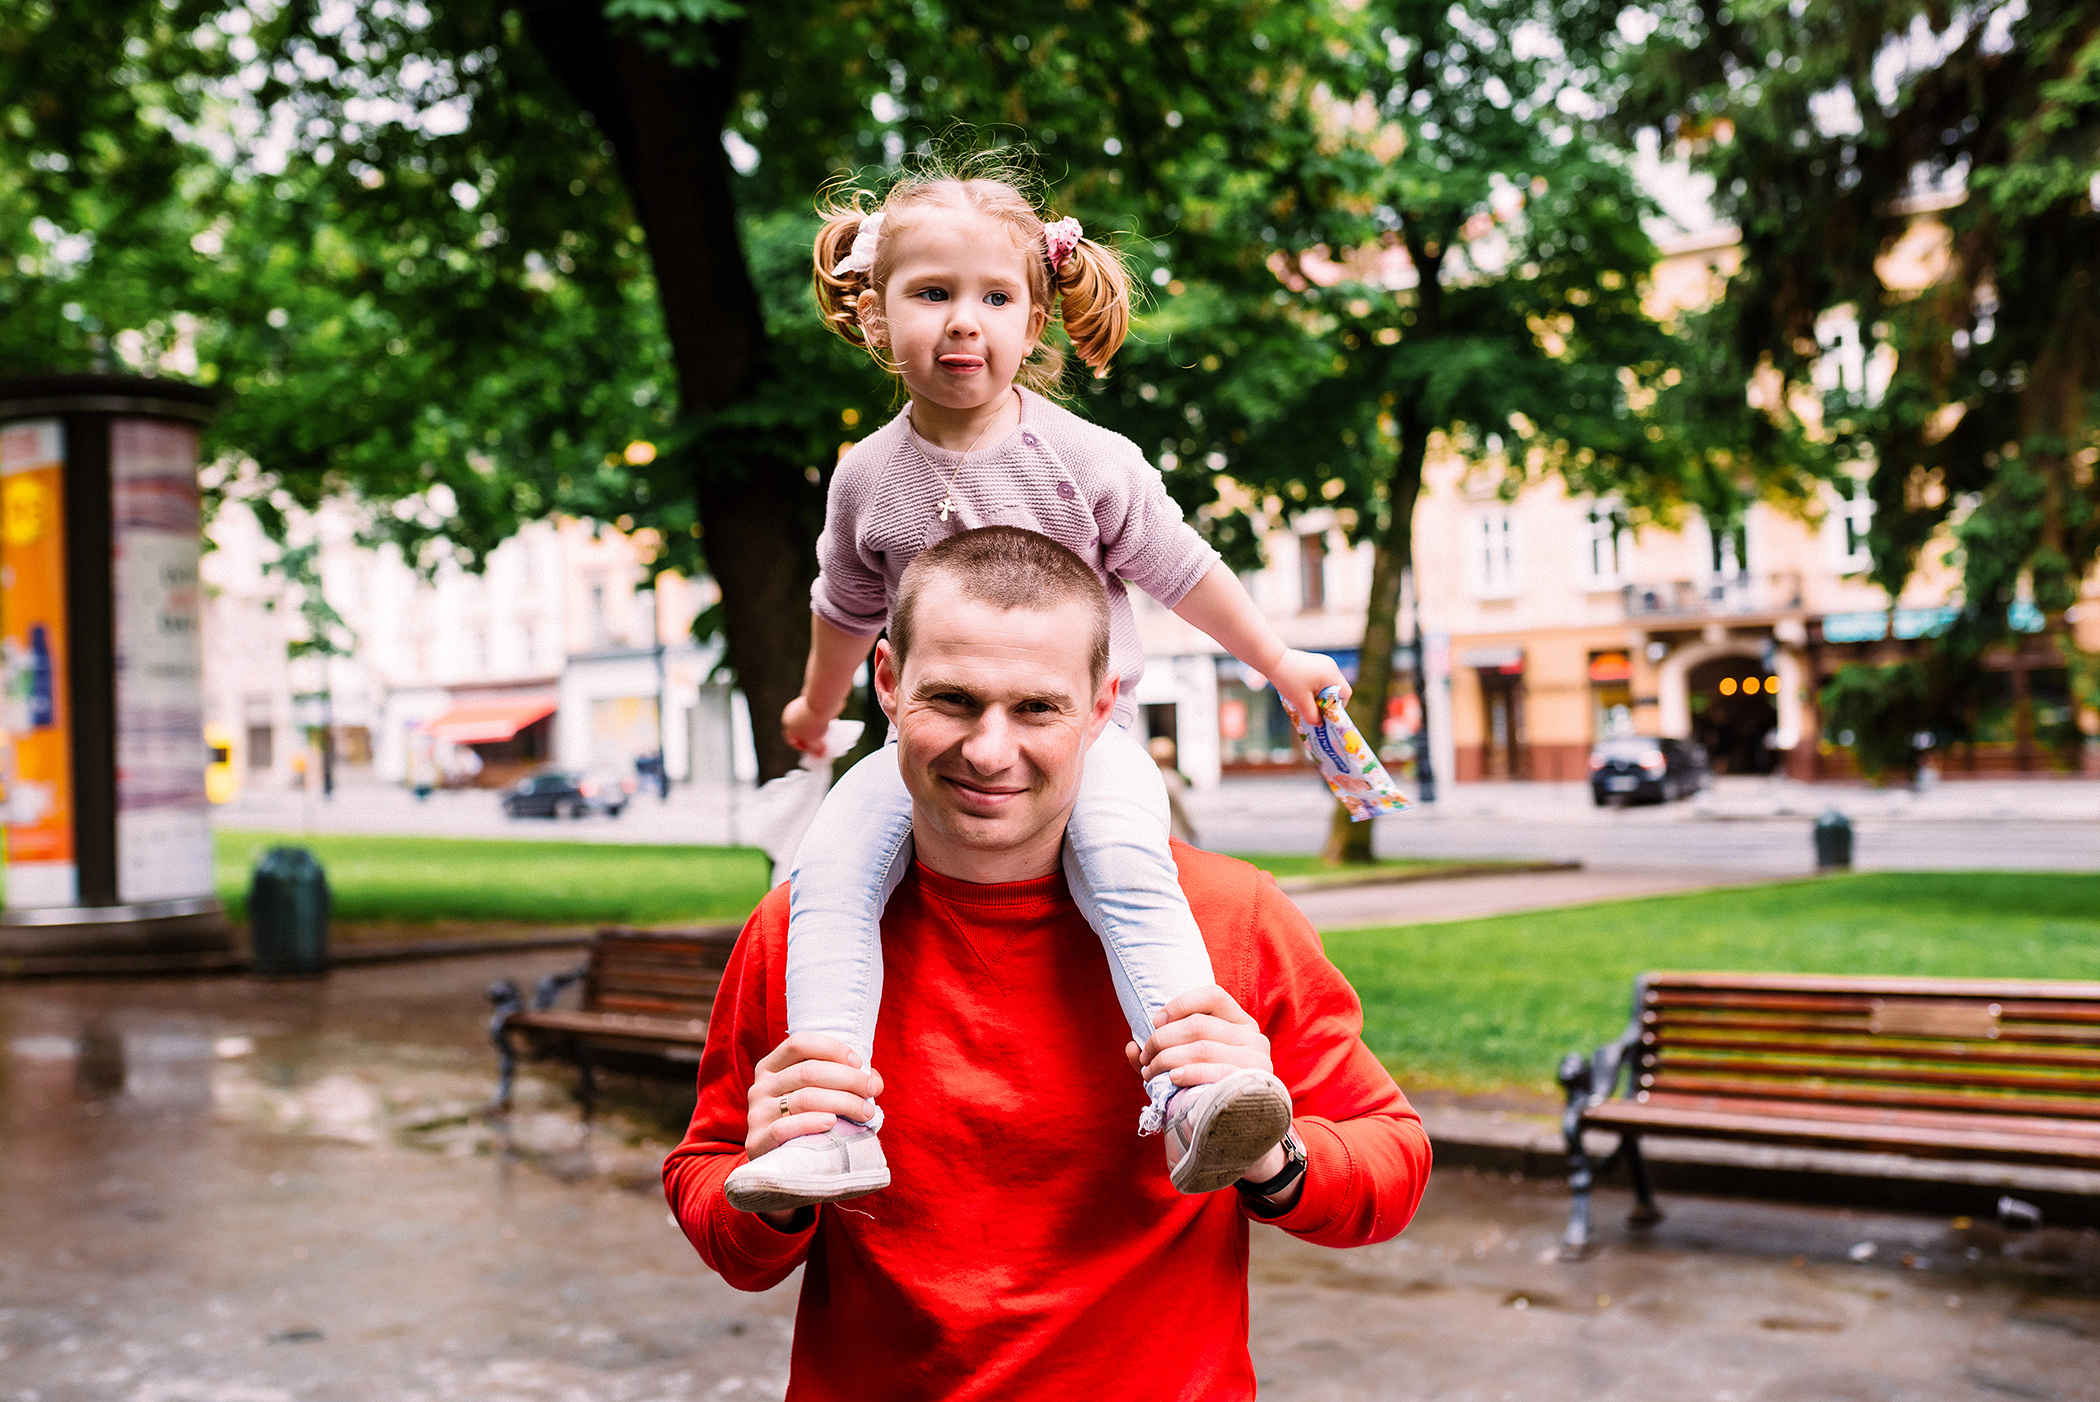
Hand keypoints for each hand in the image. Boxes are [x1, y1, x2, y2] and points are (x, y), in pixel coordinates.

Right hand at [742, 1034, 881, 1229]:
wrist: (783, 1170)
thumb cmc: (809, 1125)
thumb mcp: (822, 1097)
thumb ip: (846, 1083)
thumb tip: (875, 1081)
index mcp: (772, 1067)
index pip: (799, 1043)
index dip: (832, 1049)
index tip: (859, 1064)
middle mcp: (760, 1087)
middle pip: (808, 1071)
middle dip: (848, 1079)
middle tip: (871, 1092)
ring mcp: (756, 1114)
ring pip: (804, 1098)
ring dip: (842, 1102)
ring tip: (865, 1112)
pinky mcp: (757, 1142)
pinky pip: (784, 1128)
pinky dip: (812, 1122)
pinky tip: (832, 1123)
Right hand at [781, 694, 836, 754]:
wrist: (823, 700)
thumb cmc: (814, 722)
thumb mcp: (814, 741)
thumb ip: (815, 749)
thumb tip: (818, 754)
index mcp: (788, 723)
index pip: (791, 739)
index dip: (801, 747)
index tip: (812, 751)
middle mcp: (793, 714)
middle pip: (802, 730)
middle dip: (812, 738)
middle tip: (821, 744)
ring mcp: (803, 706)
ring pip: (811, 722)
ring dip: (820, 729)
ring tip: (829, 735)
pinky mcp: (815, 701)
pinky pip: (819, 714)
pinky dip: (824, 720)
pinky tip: (833, 725)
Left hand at [1127, 983, 1274, 1086]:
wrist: (1237, 1128)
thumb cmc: (1207, 1089)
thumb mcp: (1185, 1063)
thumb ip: (1159, 1054)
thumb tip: (1131, 1048)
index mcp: (1239, 1023)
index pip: (1212, 996)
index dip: (1180, 1005)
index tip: (1156, 1022)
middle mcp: (1252, 1037)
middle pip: (1199, 1024)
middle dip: (1163, 1039)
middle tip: (1146, 1057)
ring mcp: (1255, 1061)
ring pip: (1202, 1048)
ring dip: (1167, 1058)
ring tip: (1151, 1072)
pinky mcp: (1251, 1084)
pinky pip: (1215, 1072)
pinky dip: (1189, 1072)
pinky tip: (1172, 1078)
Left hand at [1263, 650, 1349, 731]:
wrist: (1272, 659)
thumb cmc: (1288, 679)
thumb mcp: (1301, 702)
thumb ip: (1312, 715)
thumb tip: (1320, 724)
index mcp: (1331, 674)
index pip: (1346, 693)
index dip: (1339, 707)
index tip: (1327, 714)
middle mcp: (1330, 666)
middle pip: (1337, 688)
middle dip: (1328, 702)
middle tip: (1316, 710)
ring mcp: (1322, 661)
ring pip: (1327, 683)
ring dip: (1320, 694)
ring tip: (1306, 701)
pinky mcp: (1314, 660)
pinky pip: (1320, 677)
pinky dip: (1314, 686)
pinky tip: (1301, 691)